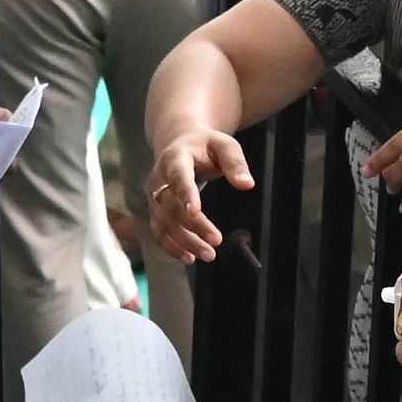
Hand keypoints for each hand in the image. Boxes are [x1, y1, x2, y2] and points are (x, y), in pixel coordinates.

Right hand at [149, 130, 252, 260]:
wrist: (178, 143)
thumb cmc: (206, 145)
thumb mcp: (224, 145)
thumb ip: (235, 163)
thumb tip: (247, 184)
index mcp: (175, 158)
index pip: (179, 176)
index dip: (185, 194)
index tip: (195, 211)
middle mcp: (159, 178)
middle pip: (171, 205)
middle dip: (193, 226)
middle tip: (216, 242)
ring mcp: (154, 196)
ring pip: (163, 222)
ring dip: (184, 241)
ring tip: (208, 255)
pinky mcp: (155, 210)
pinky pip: (158, 231)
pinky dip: (171, 246)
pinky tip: (189, 258)